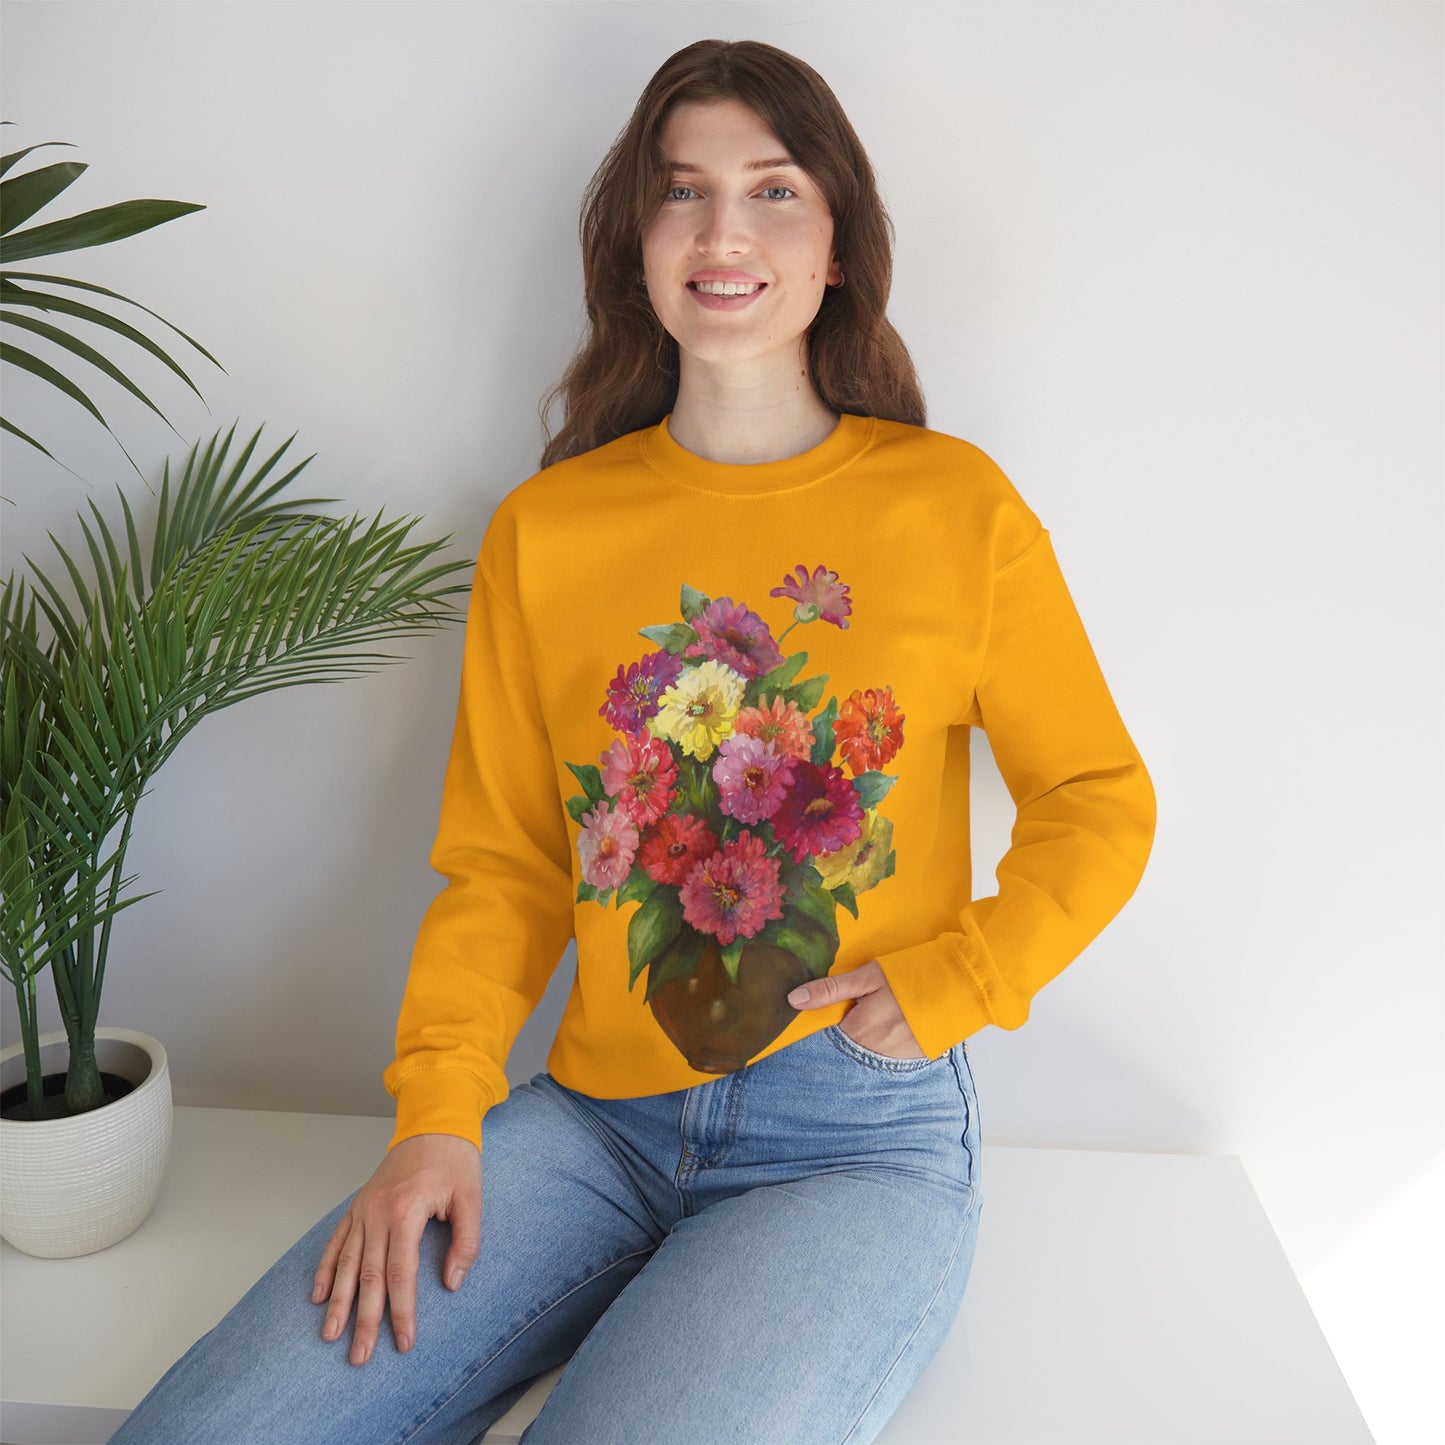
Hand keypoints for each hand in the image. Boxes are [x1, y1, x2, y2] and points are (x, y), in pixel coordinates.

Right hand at [312, 1132, 480, 1365]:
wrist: (433, 1124)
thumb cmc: (455, 1161)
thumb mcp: (471, 1199)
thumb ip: (466, 1242)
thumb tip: (452, 1283)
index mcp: (406, 1211)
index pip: (401, 1273)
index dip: (402, 1311)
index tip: (403, 1341)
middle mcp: (378, 1213)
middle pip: (368, 1276)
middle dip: (363, 1319)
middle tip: (359, 1356)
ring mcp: (364, 1209)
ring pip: (345, 1263)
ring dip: (337, 1302)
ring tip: (330, 1336)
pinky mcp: (358, 1206)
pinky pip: (336, 1241)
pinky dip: (325, 1269)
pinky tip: (318, 1296)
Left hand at [787, 960, 927, 1058]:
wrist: (960, 986)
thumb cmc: (909, 975)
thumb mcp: (867, 977)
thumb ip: (830, 990)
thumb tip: (793, 999)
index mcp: (858, 1032)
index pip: (826, 1039)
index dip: (825, 1026)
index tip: (829, 1014)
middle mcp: (874, 1054)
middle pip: (846, 1048)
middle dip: (845, 1034)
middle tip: (860, 1011)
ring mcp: (896, 1060)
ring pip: (867, 1054)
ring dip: (866, 1041)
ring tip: (881, 1017)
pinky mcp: (914, 1060)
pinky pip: (889, 1057)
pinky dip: (886, 1045)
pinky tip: (895, 1027)